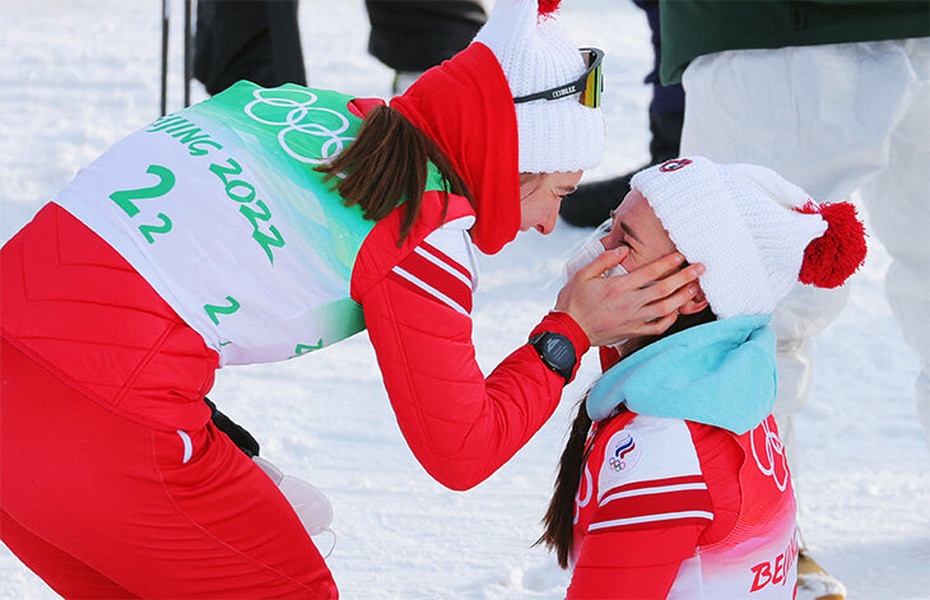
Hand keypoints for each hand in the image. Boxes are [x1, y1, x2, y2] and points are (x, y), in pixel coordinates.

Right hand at [554, 247, 704, 346]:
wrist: (568, 331)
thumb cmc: (573, 302)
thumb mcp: (582, 275)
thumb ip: (603, 260)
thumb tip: (622, 250)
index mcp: (617, 287)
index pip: (649, 272)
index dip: (667, 262)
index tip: (680, 255)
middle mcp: (629, 303)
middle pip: (664, 289)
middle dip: (685, 277)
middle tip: (700, 268)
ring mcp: (633, 319)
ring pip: (665, 308)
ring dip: (683, 297)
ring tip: (695, 288)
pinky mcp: (632, 332)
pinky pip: (657, 327)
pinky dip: (670, 319)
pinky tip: (676, 310)